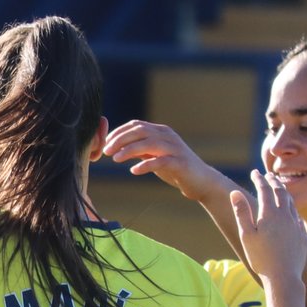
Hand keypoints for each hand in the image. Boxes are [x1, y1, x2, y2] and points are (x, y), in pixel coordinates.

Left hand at [102, 120, 222, 201]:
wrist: (200, 181)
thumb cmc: (175, 169)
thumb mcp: (155, 156)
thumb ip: (140, 149)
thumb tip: (119, 147)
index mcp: (161, 132)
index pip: (137, 125)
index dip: (119, 132)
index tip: (105, 143)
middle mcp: (168, 136)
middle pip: (140, 131)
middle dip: (120, 139)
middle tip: (106, 151)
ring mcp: (175, 149)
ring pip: (149, 143)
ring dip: (129, 150)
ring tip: (116, 159)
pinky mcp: (180, 163)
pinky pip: (160, 162)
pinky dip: (145, 165)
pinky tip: (134, 171)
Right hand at [230, 171, 306, 285]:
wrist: (284, 277)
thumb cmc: (261, 258)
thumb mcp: (246, 235)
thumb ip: (242, 212)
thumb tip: (234, 193)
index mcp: (270, 213)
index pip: (264, 189)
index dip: (259, 179)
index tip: (254, 172)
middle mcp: (285, 215)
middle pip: (280, 191)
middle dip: (273, 182)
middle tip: (268, 176)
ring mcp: (295, 224)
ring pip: (291, 202)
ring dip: (284, 192)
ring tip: (279, 188)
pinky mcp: (302, 235)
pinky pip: (297, 215)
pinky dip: (291, 207)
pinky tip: (290, 210)